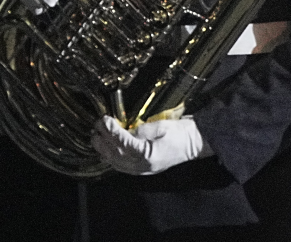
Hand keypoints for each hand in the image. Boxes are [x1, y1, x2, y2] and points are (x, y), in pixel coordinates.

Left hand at [90, 115, 208, 175]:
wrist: (194, 144)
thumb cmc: (181, 133)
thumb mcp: (161, 126)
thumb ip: (141, 129)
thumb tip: (124, 130)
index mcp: (149, 155)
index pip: (124, 143)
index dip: (112, 131)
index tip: (104, 120)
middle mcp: (143, 166)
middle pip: (117, 155)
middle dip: (103, 140)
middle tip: (96, 126)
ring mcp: (143, 170)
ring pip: (116, 163)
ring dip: (104, 150)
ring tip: (96, 137)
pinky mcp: (143, 169)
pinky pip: (122, 166)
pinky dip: (111, 158)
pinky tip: (105, 151)